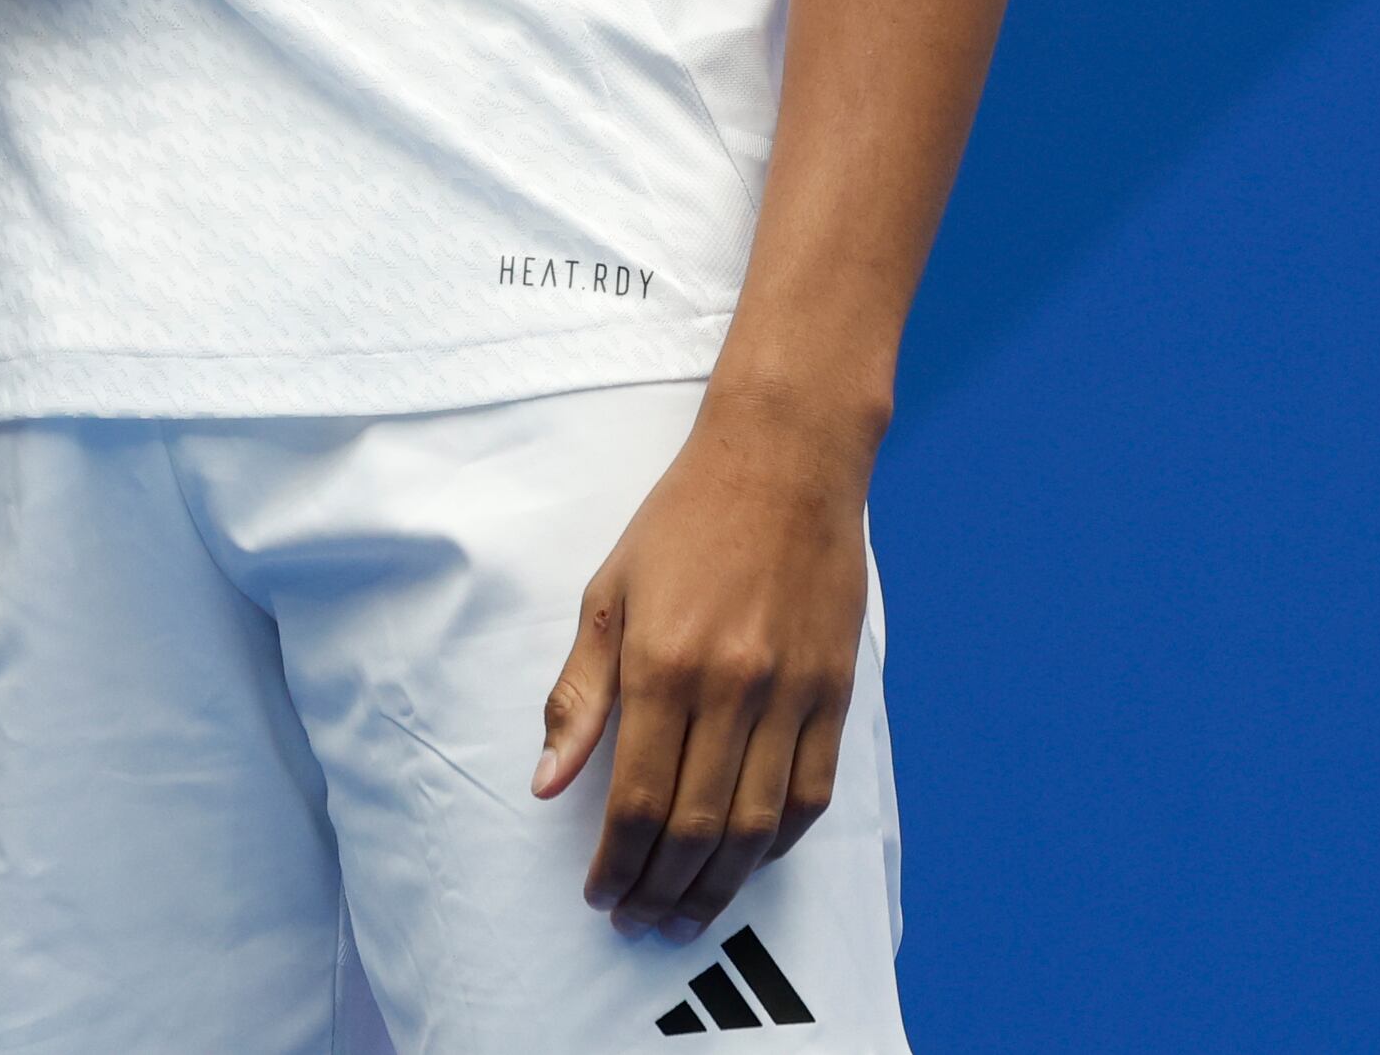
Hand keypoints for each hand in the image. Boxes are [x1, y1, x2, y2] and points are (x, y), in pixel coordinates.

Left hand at [532, 390, 874, 933]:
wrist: (784, 459)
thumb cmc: (684, 520)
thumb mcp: (608, 593)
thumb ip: (579, 694)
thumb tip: (545, 781)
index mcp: (663, 664)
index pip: (634, 800)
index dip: (615, 864)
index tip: (599, 895)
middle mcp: (731, 688)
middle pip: (696, 828)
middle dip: (661, 890)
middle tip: (637, 921)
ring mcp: (791, 693)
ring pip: (757, 826)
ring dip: (719, 885)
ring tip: (686, 914)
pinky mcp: (834, 690)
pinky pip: (812, 792)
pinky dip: (781, 841)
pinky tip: (751, 862)